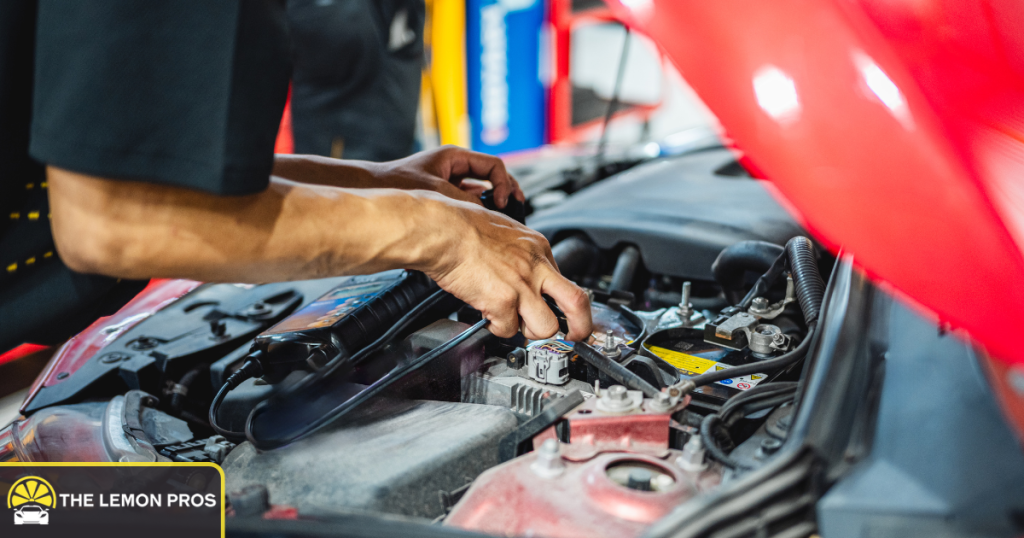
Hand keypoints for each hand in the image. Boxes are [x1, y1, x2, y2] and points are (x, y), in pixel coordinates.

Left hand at [372, 146, 524, 207]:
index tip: (503, 201)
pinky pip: (469, 199)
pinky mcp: (445, 194)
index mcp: (455, 156)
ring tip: (502, 215)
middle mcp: (455, 166)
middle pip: (493, 175)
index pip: (493, 165)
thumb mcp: (437, 191)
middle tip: (516, 205)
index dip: (504, 183)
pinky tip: (481, 220)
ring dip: (493, 201)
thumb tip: (487, 213)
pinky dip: (478, 208)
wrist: (374, 189)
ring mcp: (451, 180)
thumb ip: (464, 201)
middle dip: (507, 190)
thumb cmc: (397, 183)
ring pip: (482, 188)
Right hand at [415, 193, 592, 340]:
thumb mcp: (506, 231)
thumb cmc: (462, 226)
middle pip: (576, 303)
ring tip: (514, 322)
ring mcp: (521, 286)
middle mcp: (535, 267)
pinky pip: (508, 330)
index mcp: (538, 248)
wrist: (443, 229)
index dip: (560, 301)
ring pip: (546, 327)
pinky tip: (488, 315)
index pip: (565, 281)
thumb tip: (522, 271)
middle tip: (575, 336)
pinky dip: (497, 328)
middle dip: (580, 326)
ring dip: (530, 331)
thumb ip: (520, 254)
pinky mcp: (503, 301)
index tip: (560, 311)